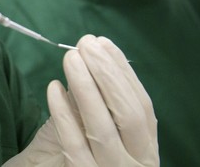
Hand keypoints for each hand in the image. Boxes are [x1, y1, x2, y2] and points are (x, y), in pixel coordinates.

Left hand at [4, 35, 158, 165]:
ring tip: (71, 59)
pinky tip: (53, 89)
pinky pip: (73, 145)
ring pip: (101, 129)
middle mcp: (136, 163)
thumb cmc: (85, 154)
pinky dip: (63, 113)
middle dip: (107, 75)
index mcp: (146, 149)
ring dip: (85, 88)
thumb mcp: (105, 134)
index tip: (104, 44)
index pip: (141, 107)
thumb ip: (105, 104)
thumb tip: (94, 57)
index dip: (123, 73)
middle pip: (127, 115)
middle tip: (85, 45)